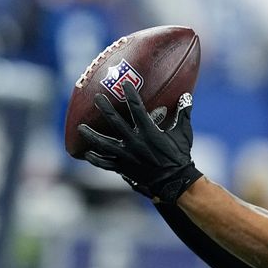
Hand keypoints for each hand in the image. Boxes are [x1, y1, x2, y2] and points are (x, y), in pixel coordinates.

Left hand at [77, 81, 202, 203]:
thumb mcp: (184, 134)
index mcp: (149, 132)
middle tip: (97, 98)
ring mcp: (127, 156)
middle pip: (115, 122)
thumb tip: (186, 96)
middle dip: (105, 108)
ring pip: (104, 144)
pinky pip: (106, 163)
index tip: (125, 85)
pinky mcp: (124, 168)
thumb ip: (183, 114)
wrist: (175, 182)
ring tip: (81, 127)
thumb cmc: (180, 157)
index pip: (137, 108)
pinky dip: (95, 159)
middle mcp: (135, 143)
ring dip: (91, 135)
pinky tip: (87, 153)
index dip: (130, 95)